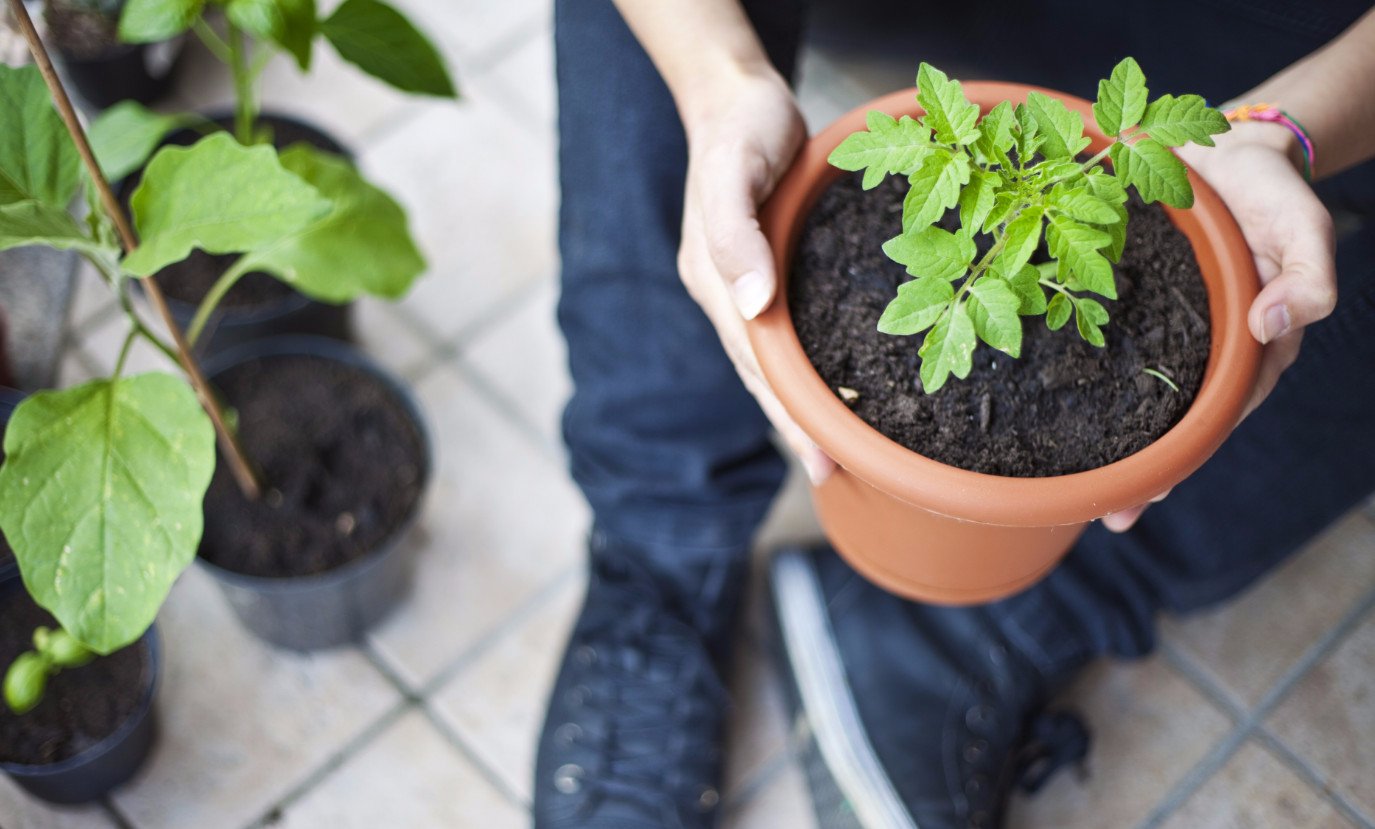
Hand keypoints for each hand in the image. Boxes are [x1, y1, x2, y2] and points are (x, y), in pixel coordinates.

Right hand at [677, 64, 834, 483]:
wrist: (733, 94)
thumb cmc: (738, 128)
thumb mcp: (734, 171)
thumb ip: (736, 236)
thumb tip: (753, 306)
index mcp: (714, 281)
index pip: (756, 364)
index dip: (788, 415)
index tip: (822, 460)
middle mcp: (727, 293)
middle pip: (760, 374)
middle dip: (794, 427)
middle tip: (833, 474)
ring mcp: (742, 285)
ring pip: (769, 360)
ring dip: (797, 405)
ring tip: (832, 448)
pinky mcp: (765, 270)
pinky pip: (781, 332)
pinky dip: (802, 366)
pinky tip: (826, 382)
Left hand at [1102, 121, 1335, 531]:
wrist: (1231, 149)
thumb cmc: (1273, 193)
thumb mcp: (1305, 226)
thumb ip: (1306, 278)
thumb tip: (1272, 325)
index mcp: (1248, 347)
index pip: (1215, 418)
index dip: (1182, 460)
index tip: (1146, 496)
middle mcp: (1203, 348)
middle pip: (1172, 423)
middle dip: (1141, 472)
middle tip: (1103, 514)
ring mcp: (1164, 329)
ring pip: (1136, 394)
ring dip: (1108, 437)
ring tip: (1069, 485)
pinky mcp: (1130, 302)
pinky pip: (1106, 346)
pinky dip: (1082, 375)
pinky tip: (1048, 401)